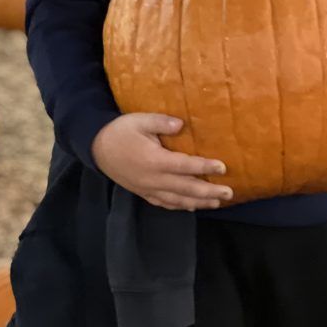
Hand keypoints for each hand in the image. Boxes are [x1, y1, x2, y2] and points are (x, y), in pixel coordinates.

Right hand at [91, 113, 232, 210]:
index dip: (205, 167)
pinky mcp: (143, 193)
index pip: (185, 166)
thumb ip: (161, 122)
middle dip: (209, 192)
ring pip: (178, 200)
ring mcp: (148, 189)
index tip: (223, 168)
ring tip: (217, 203)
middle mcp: (153, 179)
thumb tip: (182, 124)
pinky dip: (180, 206)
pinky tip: (191, 206)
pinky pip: (165, 203)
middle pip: (186, 188)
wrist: (97, 148)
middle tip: (229, 193)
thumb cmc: (121, 131)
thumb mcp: (139, 120)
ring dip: (199, 202)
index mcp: (154, 160)